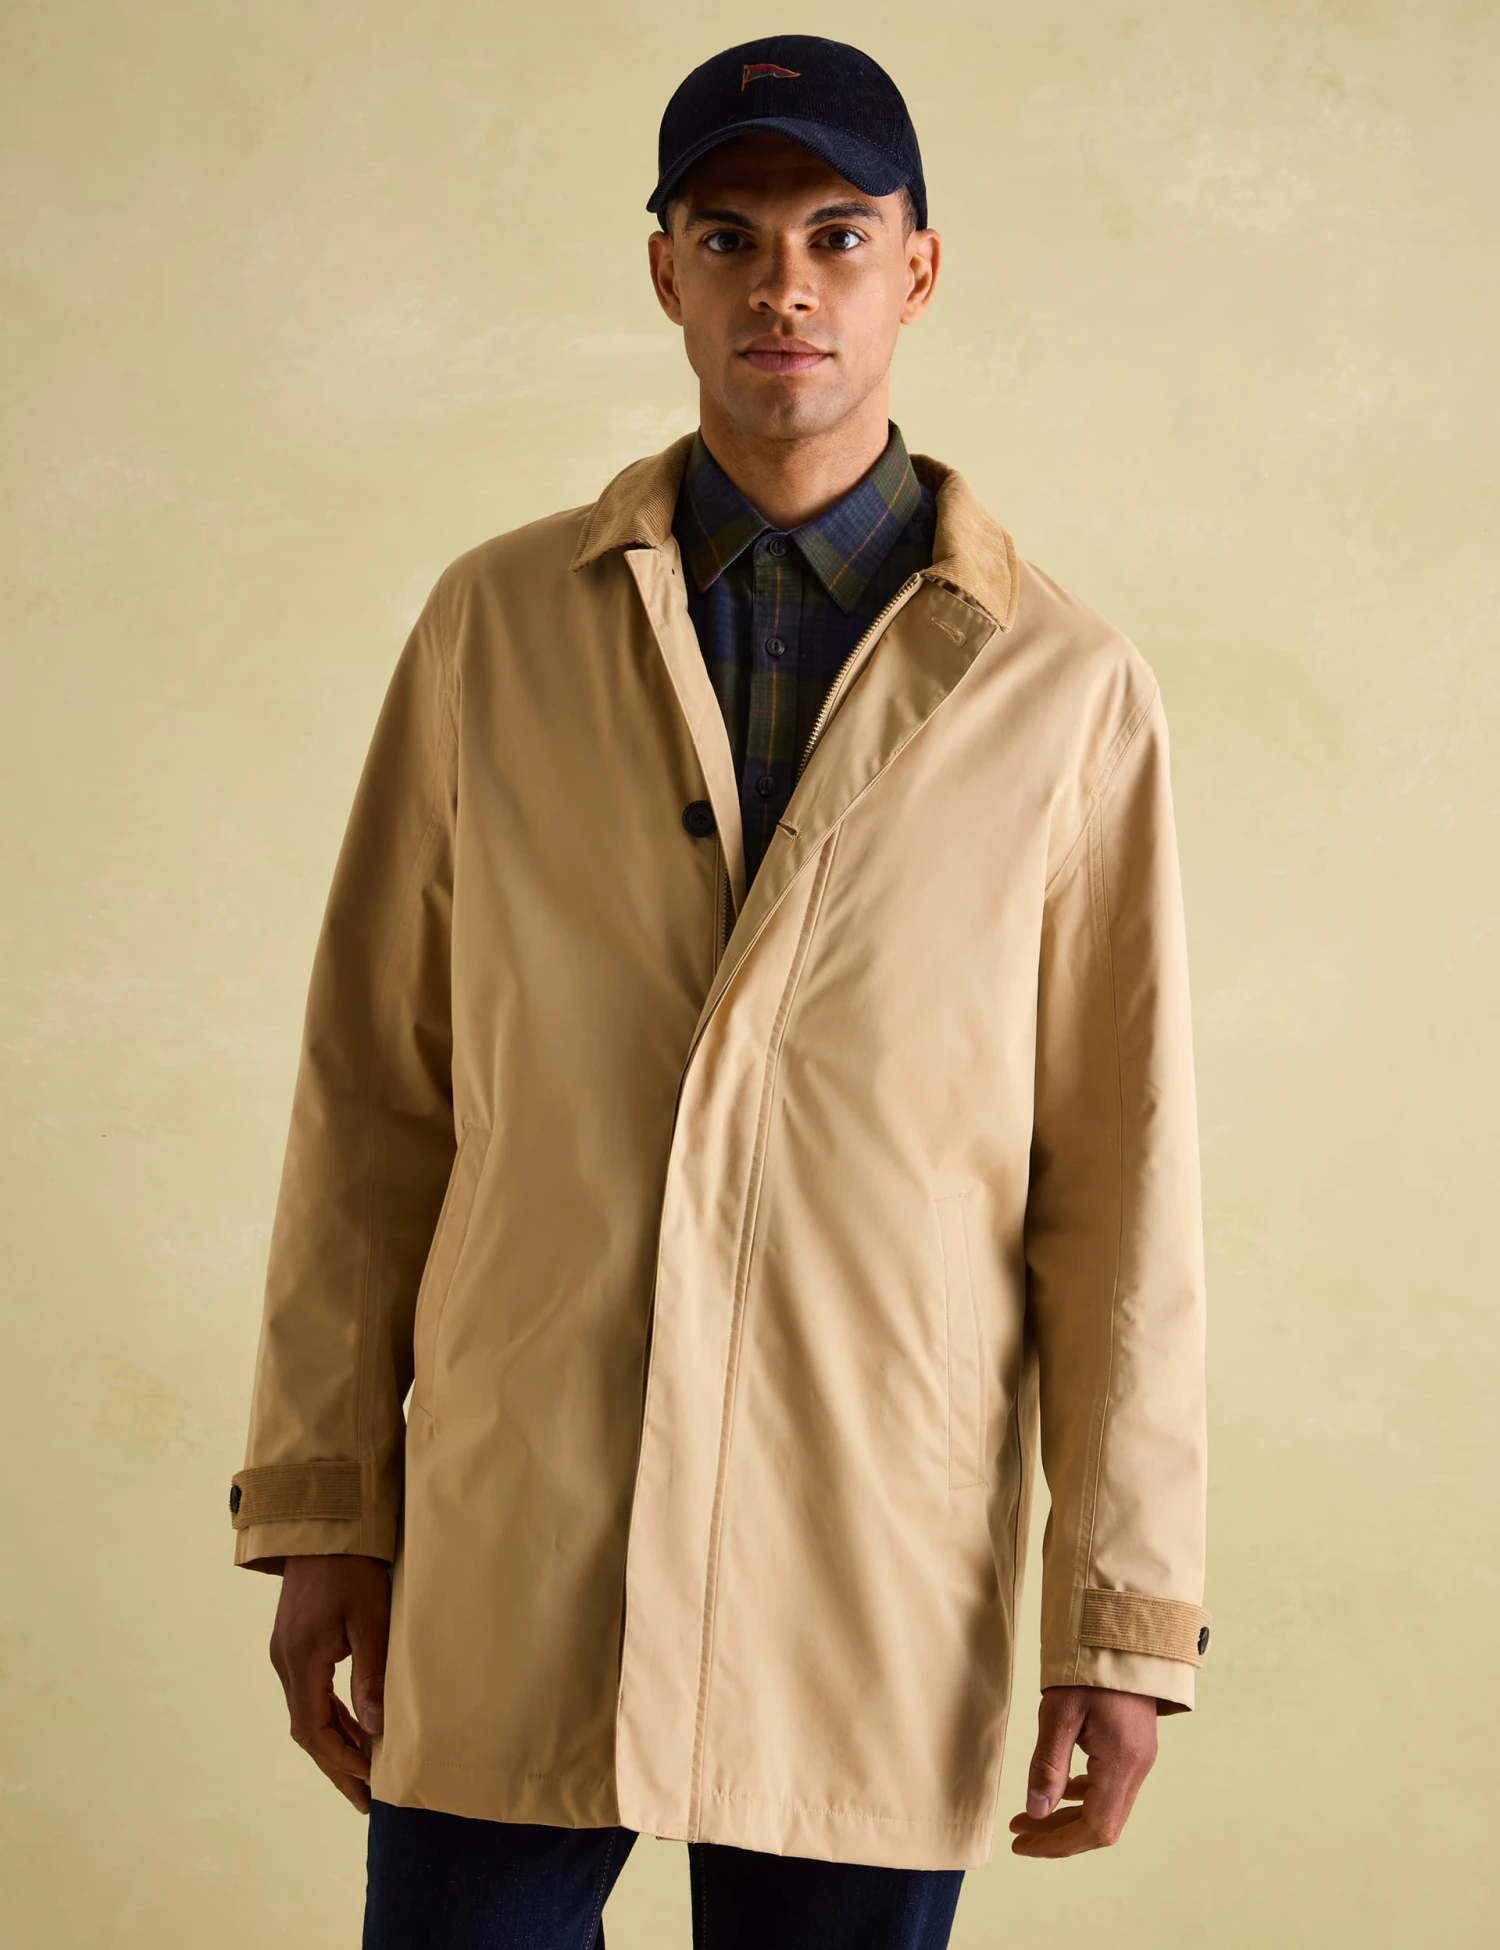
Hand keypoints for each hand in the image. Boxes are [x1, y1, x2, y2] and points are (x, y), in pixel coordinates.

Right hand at [268, 1554, 390, 1812]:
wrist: (324, 1524)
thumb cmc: (353, 1567)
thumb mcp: (370, 1618)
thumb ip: (370, 1673)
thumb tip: (374, 1728)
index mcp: (301, 1661)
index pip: (315, 1730)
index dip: (341, 1761)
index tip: (368, 1785)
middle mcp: (285, 1662)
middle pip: (307, 1730)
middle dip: (336, 1765)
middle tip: (365, 1798)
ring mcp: (286, 1652)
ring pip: (307, 1713)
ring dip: (334, 1742)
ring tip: (364, 1771)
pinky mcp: (294, 1642)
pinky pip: (310, 1692)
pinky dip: (331, 1716)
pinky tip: (354, 1726)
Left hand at [1008, 1685, 1157, 1857]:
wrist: (1121, 1633)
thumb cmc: (1088, 1668)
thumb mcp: (1059, 1712)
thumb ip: (1048, 1764)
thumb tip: (1036, 1812)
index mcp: (1123, 1763)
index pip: (1096, 1828)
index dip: (1059, 1843)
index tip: (1023, 1844)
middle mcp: (1137, 1768)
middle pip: (1101, 1825)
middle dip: (1059, 1835)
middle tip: (1018, 1834)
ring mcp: (1138, 1759)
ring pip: (1105, 1809)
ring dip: (1067, 1818)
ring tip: (1028, 1817)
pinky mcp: (1133, 1749)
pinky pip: (1108, 1788)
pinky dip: (1080, 1797)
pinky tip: (1056, 1789)